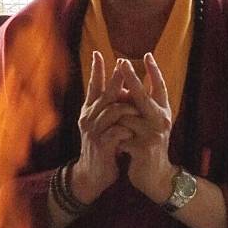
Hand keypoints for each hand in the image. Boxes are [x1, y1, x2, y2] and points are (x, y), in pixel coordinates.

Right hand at [70, 51, 129, 203]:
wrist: (92, 175)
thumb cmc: (101, 148)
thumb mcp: (100, 126)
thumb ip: (108, 109)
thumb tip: (120, 90)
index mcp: (89, 112)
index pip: (92, 87)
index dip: (95, 70)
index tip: (98, 53)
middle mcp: (89, 119)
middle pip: (104, 94)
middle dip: (115, 79)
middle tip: (123, 64)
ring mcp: (94, 132)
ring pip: (113, 111)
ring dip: (128, 107)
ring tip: (138, 106)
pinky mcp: (102, 146)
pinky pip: (117, 131)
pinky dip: (127, 129)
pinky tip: (132, 130)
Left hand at [105, 54, 175, 204]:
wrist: (155, 176)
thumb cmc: (148, 145)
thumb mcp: (150, 124)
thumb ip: (141, 108)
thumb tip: (124, 88)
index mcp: (163, 112)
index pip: (160, 87)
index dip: (154, 71)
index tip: (147, 54)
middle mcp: (161, 120)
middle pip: (143, 95)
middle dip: (132, 77)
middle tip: (122, 61)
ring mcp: (153, 134)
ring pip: (126, 116)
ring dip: (114, 119)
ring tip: (111, 127)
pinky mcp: (143, 148)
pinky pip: (121, 135)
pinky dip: (114, 138)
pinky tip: (114, 146)